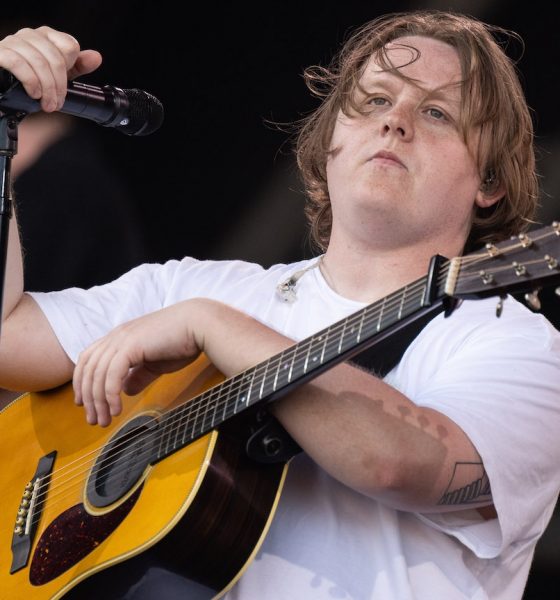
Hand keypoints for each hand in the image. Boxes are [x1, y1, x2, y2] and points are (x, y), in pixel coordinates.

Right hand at [0, 25, 101, 111]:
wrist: (2, 89)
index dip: (71, 69)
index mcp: (46, 37)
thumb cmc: (30, 80)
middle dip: (60, 86)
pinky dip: (30, 81)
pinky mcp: (0, 53)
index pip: (70, 45)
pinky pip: (18, 62)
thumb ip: (77, 66)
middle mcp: (29, 35)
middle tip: (57, 103)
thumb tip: (96, 57)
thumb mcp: (57, 75)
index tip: (65, 85)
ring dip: (47, 89)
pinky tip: (33, 94)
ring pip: (39, 61)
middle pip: (56, 58)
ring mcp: (12, 42)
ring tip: (47, 104)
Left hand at [73, 301, 202, 426]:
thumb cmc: (182, 341)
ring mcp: (122, 339)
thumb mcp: (155, 363)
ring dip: (98, 401)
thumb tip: (126, 390)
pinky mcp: (131, 345)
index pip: (88, 360)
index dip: (82, 383)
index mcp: (120, 337)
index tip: (85, 404)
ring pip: (98, 375)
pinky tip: (117, 409)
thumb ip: (138, 375)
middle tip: (94, 420)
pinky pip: (112, 375)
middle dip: (88, 398)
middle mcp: (116, 336)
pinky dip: (110, 395)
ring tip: (105, 420)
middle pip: (88, 369)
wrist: (199, 325)